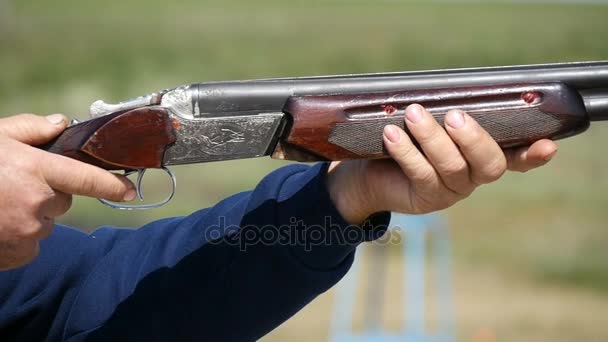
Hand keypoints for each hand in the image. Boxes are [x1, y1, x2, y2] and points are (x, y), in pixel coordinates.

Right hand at [0, 114, 135, 270]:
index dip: (112, 185)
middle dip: (48, 193)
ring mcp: (28, 231)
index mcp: (35, 169)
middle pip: (63, 200)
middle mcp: (37, 202)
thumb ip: (31, 129)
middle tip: (15, 186)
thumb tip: (62, 123)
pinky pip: (32, 244)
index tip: (130, 190)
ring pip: (47, 223)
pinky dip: (20, 237)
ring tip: (0, 205)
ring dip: (32, 215)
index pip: (87, 178)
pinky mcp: (18, 253)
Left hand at [327, 104, 557, 223]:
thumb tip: (446, 88)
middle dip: (473, 138)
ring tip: (413, 113)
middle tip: (454, 115)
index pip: (516, 158)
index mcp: (481, 157)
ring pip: (452, 167)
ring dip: (432, 138)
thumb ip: (445, 113)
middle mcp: (472, 177)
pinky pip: (420, 174)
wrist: (371, 173)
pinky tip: (391, 133)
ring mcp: (450, 191)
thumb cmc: (407, 140)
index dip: (533, 155)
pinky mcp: (425, 199)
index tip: (548, 145)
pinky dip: (406, 151)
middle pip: (489, 165)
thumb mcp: (429, 124)